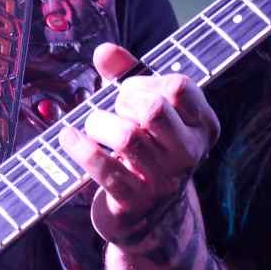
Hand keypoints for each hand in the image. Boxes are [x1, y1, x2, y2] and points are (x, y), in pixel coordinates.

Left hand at [57, 42, 220, 246]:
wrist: (149, 219)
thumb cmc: (147, 150)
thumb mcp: (147, 110)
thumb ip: (128, 74)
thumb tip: (104, 51)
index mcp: (202, 126)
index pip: (180, 86)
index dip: (147, 81)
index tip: (132, 91)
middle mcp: (189, 153)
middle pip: (154, 109)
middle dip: (124, 101)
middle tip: (115, 110)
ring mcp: (163, 180)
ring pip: (126, 137)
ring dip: (99, 123)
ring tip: (93, 128)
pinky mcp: (133, 201)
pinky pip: (103, 167)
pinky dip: (79, 147)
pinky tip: (68, 138)